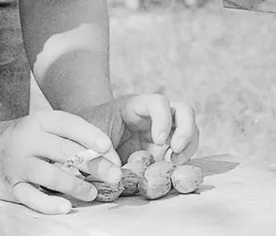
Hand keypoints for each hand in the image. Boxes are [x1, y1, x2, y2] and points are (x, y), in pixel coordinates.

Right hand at [0, 110, 122, 213]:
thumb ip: (75, 140)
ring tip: (93, 193)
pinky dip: (48, 204)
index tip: (107, 146)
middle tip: (114, 176)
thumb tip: (111, 159)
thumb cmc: (32, 142)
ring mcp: (17, 163)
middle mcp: (27, 139)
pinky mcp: (11, 186)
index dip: (88, 134)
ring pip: (47, 174)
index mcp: (40, 121)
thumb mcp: (48, 131)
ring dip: (73, 184)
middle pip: (62, 150)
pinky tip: (66, 206)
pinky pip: (30, 197)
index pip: (66, 123)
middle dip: (91, 164)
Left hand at [78, 94, 198, 165]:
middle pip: (183, 111)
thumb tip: (118, 173)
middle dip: (186, 130)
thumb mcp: (87, 138)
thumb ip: (100, 152)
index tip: (160, 141)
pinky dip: (182, 162)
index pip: (158, 103)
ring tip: (177, 163)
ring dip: (190, 146)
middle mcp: (153, 117)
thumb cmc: (86, 132)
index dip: (163, 119)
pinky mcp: (163, 152)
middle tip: (176, 151)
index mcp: (135, 106)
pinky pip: (182, 153)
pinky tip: (172, 172)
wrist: (85, 141)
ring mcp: (162, 133)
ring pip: (189, 130)